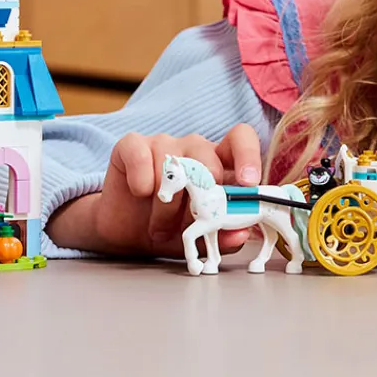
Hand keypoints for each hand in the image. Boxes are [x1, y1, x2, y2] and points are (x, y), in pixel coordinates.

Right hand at [46, 126, 262, 258]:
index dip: (248, 155)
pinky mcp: (131, 146)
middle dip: (199, 197)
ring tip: (160, 225)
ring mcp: (162, 143)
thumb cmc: (172, 228)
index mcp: (218, 164)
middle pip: (206, 155)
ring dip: (166, 205)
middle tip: (189, 222)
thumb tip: (241, 232)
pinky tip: (141, 194)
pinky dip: (141, 181)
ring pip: (172, 166)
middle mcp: (192, 148)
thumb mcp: (201, 237)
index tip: (247, 183)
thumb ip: (224, 234)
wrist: (128, 234)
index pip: (240, 139)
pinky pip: (139, 155)